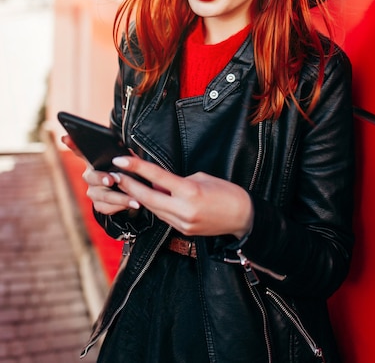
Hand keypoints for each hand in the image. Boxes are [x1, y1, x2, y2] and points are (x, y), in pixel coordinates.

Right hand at [61, 134, 132, 215]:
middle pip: (91, 177)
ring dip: (119, 197)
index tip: (66, 137)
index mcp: (95, 161)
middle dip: (101, 178)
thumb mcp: (129, 161)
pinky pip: (107, 207)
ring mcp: (92, 191)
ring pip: (102, 195)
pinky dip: (121, 206)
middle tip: (111, 180)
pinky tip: (132, 204)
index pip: (81, 151)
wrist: (132, 192)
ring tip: (133, 199)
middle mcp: (90, 176)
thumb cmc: (129, 171)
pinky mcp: (98, 205)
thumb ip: (126, 156)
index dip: (72, 144)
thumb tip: (126, 152)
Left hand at [110, 156, 253, 238]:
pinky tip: (147, 198)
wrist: (243, 217)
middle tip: (114, 175)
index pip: (157, 177)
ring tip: (126, 185)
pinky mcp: (183, 231)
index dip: (136, 167)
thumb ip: (176, 181)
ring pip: (153, 209)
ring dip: (139, 197)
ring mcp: (182, 223)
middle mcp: (183, 209)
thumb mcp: (201, 178)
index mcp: (190, 191)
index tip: (120, 160)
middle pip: (148, 197)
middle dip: (129, 186)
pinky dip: (154, 206)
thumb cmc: (226, 192)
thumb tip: (158, 184)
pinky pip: (163, 217)